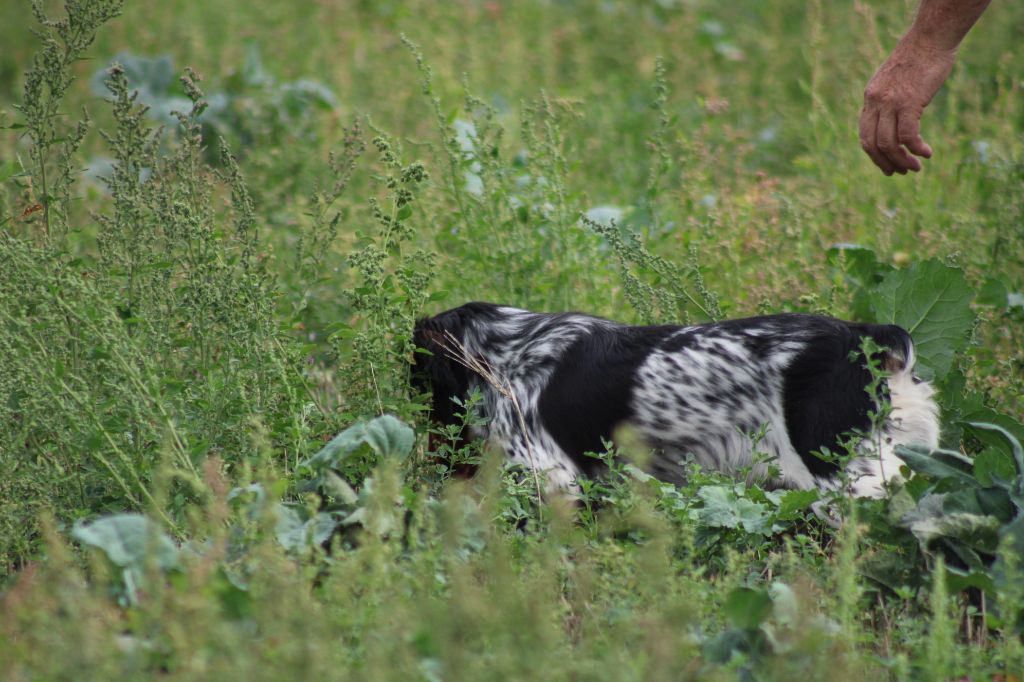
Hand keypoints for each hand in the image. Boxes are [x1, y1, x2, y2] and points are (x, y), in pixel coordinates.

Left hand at [859, 41, 956, 174]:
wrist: (929, 39)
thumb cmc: (916, 59)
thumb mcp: (892, 81)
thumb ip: (886, 100)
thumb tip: (890, 121)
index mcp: (869, 98)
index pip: (865, 135)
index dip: (874, 155)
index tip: (887, 166)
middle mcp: (875, 102)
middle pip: (873, 144)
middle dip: (886, 163)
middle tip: (901, 172)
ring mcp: (890, 102)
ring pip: (889, 144)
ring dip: (902, 160)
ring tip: (915, 168)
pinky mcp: (909, 102)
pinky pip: (908, 136)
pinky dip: (916, 149)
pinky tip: (926, 153)